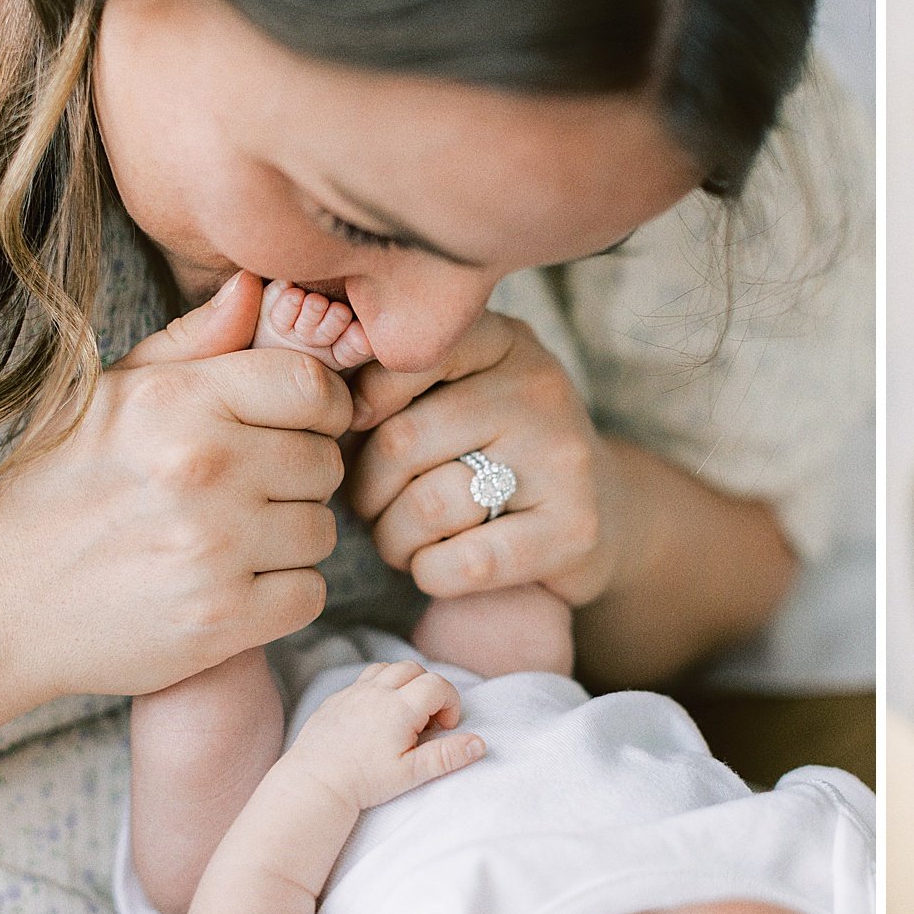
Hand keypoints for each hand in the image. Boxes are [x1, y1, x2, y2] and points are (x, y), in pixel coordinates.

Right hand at [0, 271, 350, 705]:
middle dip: (299, 475)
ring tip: (233, 538)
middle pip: (326, 462)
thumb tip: (255, 286)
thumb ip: (194, 339)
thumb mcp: (113, 392)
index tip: (302, 425)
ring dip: (290, 537)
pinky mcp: (220, 621)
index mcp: (181, 402)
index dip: (323, 405)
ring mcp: (214, 548)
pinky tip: (234, 584)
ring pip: (322, 530)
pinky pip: (310, 595)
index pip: (312, 385)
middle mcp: (204, 468)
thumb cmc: (61, 485)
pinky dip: (282, 594)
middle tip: (249, 490)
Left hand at [280, 659, 482, 816]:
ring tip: (402, 714)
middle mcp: (377, 692)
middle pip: (414, 669)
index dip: (450, 703)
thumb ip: (446, 756)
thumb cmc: (364, 783)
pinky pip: (362, 680)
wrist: (314, 785)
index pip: (438, 685)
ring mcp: (353, 692)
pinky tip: (375, 718)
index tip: (445, 728)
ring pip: (388, 669)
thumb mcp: (410, 774)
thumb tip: (480, 744)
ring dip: (402, 682)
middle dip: (428, 689)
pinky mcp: (335, 699)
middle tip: (425, 722)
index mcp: (399, 707)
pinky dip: (377, 689)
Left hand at [347, 313, 620, 609]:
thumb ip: (393, 382)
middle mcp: (538, 385)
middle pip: (402, 441)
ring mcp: (563, 455)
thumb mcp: (457, 392)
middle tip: (370, 507)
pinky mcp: (574, 526)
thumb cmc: (495, 450)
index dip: (358, 406)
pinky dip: (431, 574)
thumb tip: (313, 398)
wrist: (601, 509)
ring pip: (429, 506)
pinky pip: (466, 562)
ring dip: (393, 540)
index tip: (356, 434)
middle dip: (366, 490)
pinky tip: (437, 566)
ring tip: (402, 540)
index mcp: (502, 340)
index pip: (402, 359)